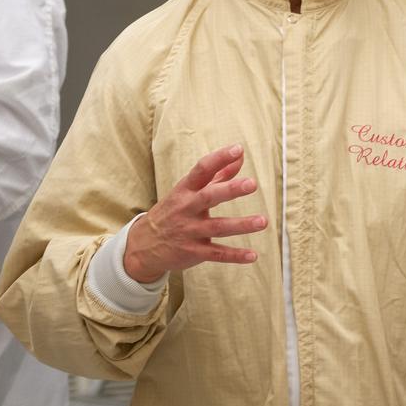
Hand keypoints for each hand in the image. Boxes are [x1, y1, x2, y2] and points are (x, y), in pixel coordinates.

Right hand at [124, 144, 267, 282]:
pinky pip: (216, 254)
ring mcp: (190, 231)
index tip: (238, 149)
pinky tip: (253, 256)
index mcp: (186, 190)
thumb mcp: (189, 191)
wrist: (143, 245)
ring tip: (263, 221)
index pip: (202, 170)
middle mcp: (187, 209)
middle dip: (231, 190)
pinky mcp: (194, 252)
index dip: (219, 158)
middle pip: (209, 197)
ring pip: (217, 227)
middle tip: (252, 184)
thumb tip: (240, 155)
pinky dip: (235, 255)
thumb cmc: (175, 211)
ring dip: (241, 225)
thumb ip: (217, 174)